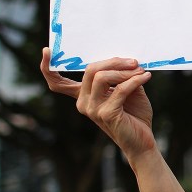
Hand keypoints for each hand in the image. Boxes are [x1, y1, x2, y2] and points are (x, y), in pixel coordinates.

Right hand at [41, 48, 157, 162]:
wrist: (143, 142)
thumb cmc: (134, 115)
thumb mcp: (127, 90)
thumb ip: (121, 75)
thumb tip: (126, 59)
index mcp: (83, 95)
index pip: (57, 83)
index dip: (47, 67)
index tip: (46, 50)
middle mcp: (83, 102)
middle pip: (90, 70)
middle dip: (113, 62)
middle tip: (133, 61)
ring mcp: (93, 109)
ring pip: (102, 77)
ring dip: (124, 71)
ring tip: (140, 71)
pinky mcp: (106, 114)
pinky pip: (119, 89)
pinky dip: (134, 81)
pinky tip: (145, 77)